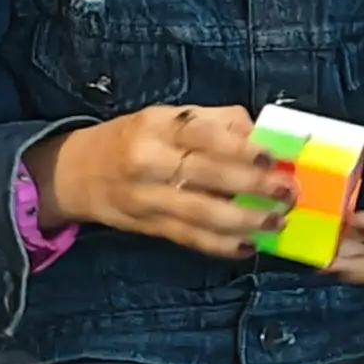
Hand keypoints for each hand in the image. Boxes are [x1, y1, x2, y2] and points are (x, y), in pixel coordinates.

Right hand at [38, 105, 290, 257]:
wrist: (75, 173)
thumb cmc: (133, 139)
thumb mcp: (166, 117)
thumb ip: (214, 121)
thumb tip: (259, 134)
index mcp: (157, 126)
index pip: (201, 135)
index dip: (238, 147)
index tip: (272, 156)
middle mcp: (149, 161)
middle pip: (206, 175)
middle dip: (253, 185)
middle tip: (287, 192)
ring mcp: (147, 198)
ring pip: (201, 213)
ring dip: (244, 220)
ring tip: (276, 221)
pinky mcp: (148, 227)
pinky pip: (189, 239)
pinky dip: (221, 245)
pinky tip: (248, 246)